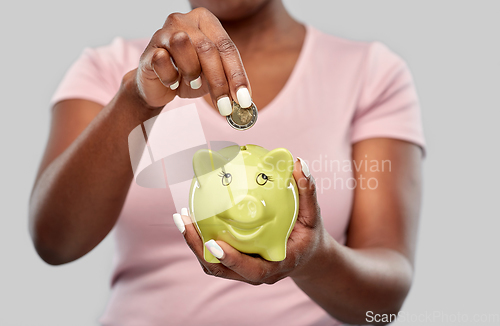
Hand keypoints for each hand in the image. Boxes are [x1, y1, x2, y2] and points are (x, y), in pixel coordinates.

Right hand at [128, 7, 251, 112]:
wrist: (157, 87)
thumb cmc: (187, 77)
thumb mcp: (212, 78)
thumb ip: (226, 82)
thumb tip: (243, 100)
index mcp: (205, 22)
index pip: (226, 46)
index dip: (237, 74)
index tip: (243, 99)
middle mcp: (184, 21)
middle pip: (207, 48)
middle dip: (218, 81)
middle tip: (224, 106)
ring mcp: (163, 33)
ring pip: (183, 45)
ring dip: (191, 72)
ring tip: (190, 82)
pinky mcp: (148, 49)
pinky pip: (162, 60)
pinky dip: (170, 77)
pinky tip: (172, 82)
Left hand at [175, 158, 327, 284]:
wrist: (305, 255)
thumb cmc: (308, 235)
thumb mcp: (313, 216)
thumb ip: (308, 193)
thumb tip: (301, 164)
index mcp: (276, 265)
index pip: (252, 270)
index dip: (232, 259)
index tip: (214, 242)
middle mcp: (256, 273)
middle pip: (221, 269)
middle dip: (199, 248)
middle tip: (186, 220)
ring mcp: (243, 270)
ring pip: (212, 264)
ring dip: (194, 243)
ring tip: (182, 216)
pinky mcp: (235, 264)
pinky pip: (213, 255)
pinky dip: (200, 239)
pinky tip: (192, 217)